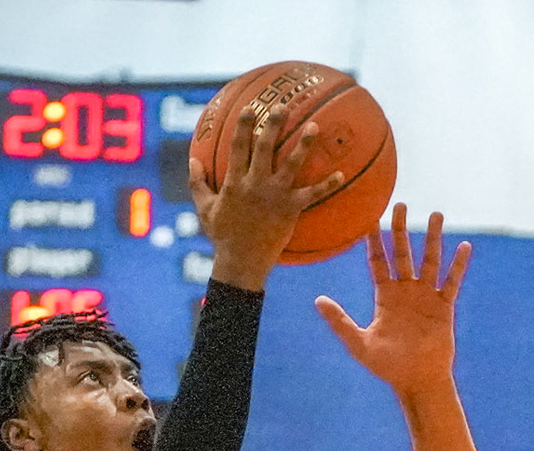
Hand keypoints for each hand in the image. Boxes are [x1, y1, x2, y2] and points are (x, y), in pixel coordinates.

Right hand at [191, 107, 344, 291]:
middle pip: (265, 147)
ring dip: (304, 145)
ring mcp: (274, 196)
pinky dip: (327, 186)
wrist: (241, 263)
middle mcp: (255, 184)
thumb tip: (192, 160)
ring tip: (315, 126)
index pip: (238, 146)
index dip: (245, 126)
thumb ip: (197, 183)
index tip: (251, 108)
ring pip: (291, 165)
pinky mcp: (290, 210)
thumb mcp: (205, 210)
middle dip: (273, 124)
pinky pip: (312, 196)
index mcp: (235, 182)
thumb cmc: (222, 237)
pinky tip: (341, 174)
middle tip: (283, 105)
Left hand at [315, 205, 469, 395]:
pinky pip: (451, 282)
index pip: (378, 261)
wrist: (416, 381)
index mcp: (385, 296)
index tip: (371, 217)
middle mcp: (405, 291)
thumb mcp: (359, 343)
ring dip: (433, 238)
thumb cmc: (387, 367)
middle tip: (400, 204)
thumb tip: (317, 300)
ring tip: (436, 214)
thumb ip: (340, 321)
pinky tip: (464, 246)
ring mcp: (425, 297)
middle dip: (401, 229)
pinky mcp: (443, 307)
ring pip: (429, 260)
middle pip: (403, 253)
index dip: (374, 240)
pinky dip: (458, 265)